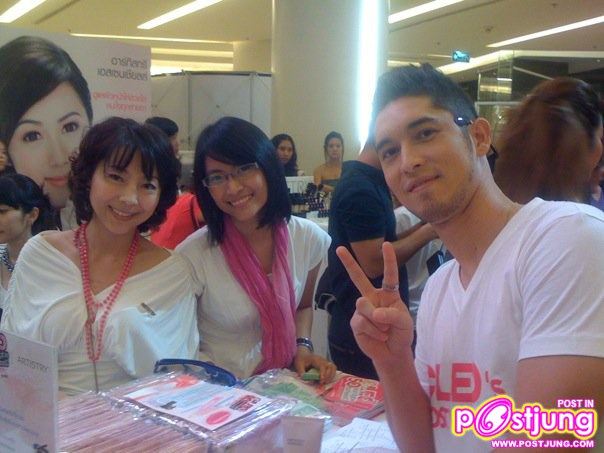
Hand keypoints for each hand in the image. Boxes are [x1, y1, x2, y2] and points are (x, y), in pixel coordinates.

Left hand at [293, 347, 336, 384]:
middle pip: (330, 366)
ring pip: (333, 367)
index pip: (322, 366)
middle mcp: (322, 360)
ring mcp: (325, 361)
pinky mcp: (326, 364)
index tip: (321, 381)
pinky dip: (332, 375)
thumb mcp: (298, 364)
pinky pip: (333, 369)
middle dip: (328, 376)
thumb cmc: (301, 359)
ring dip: (331, 376)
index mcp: (315, 359)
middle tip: (323, 383)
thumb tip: (304, 377)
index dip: (323, 373)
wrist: (303, 354)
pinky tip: (327, 380)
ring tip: (326, 382)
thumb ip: (301, 371)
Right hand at [336, 242, 413, 368]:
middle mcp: (372, 298)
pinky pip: (361, 322)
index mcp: (388, 294)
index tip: (385, 245)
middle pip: (358, 278)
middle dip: (348, 263)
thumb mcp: (404, 323)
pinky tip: (378, 336)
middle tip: (339, 248)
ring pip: (363, 305)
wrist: (391, 353)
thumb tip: (374, 312)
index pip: (389, 275)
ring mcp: (362, 309)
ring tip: (385, 331)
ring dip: (377, 322)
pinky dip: (373, 331)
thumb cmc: (401, 334)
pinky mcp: (355, 322)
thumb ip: (392, 314)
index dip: (388, 260)